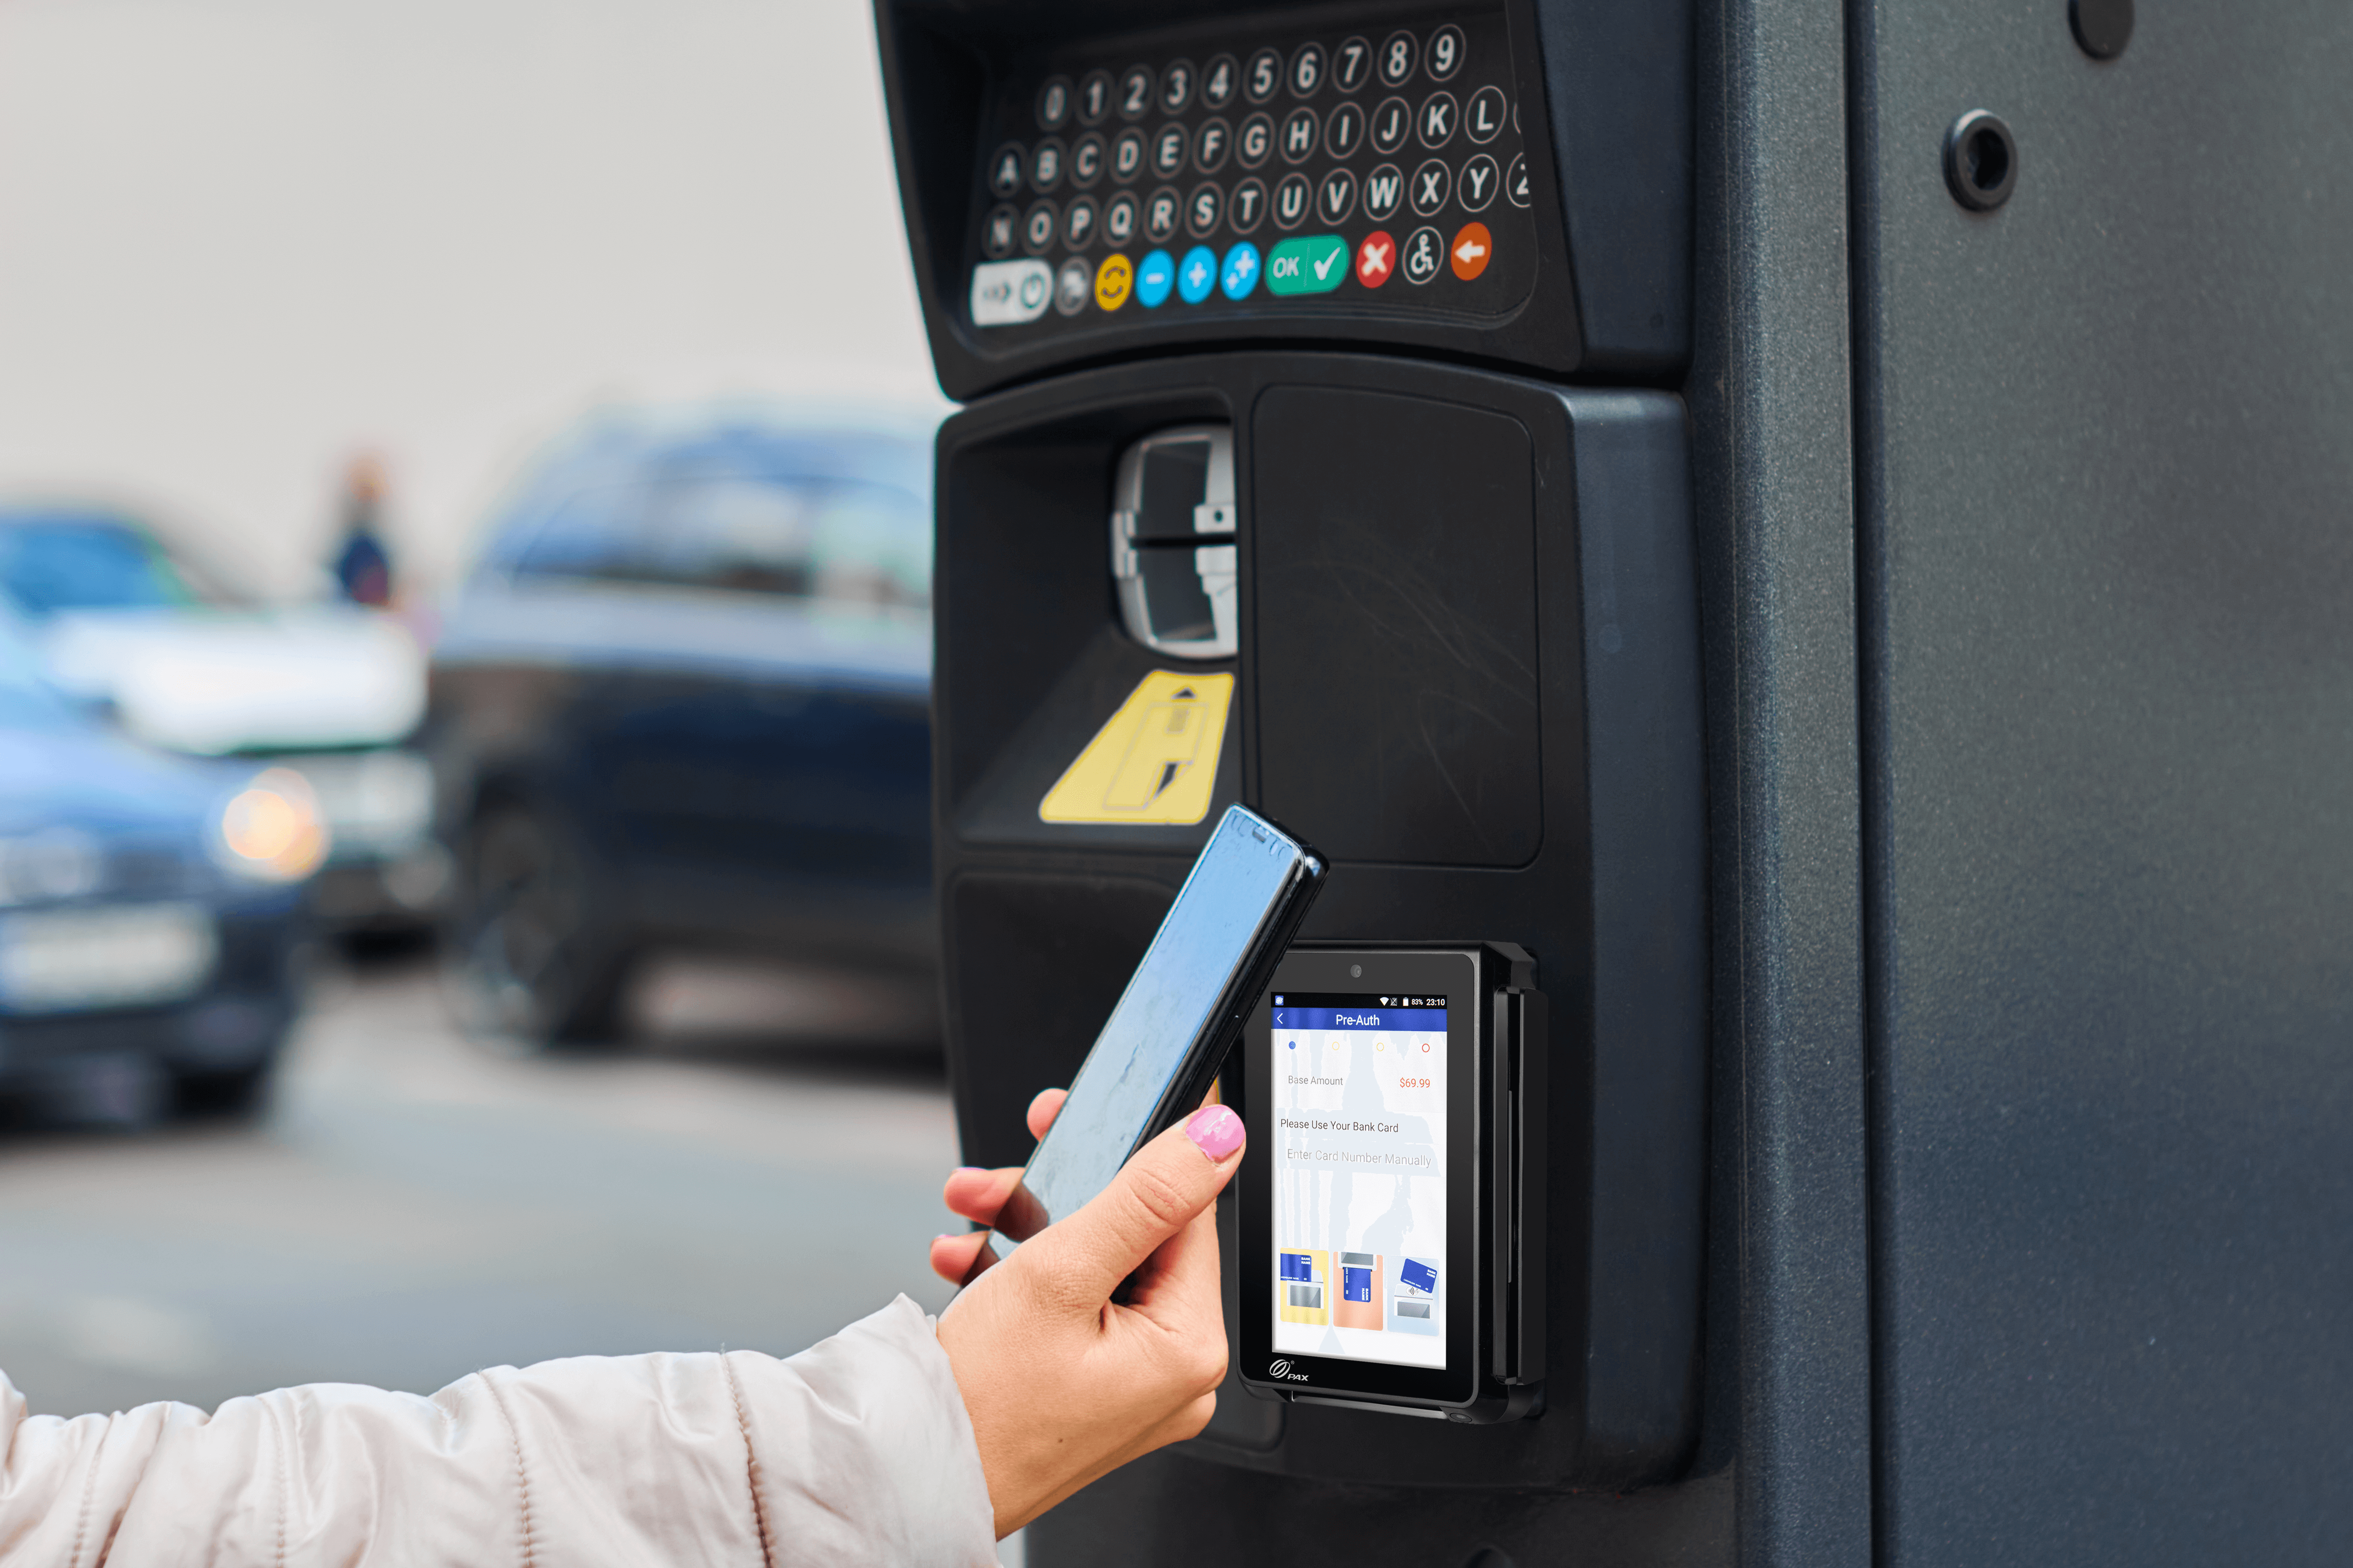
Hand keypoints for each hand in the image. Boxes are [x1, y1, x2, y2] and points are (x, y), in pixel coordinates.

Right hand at [929, 1089, 1245, 1537]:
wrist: (904, 1479)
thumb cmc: (980, 1405)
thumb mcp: (1061, 1275)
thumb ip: (1144, 1196)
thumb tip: (1218, 1137)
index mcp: (1188, 1348)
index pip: (1187, 1217)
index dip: (1135, 1155)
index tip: (1093, 1114)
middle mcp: (1171, 1373)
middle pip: (1133, 1238)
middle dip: (1057, 1195)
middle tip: (1006, 1172)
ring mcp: (1128, 1384)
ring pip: (1090, 1265)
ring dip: (1024, 1228)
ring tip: (969, 1213)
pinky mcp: (1086, 1387)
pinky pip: (1066, 1305)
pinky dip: (1017, 1275)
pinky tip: (966, 1262)